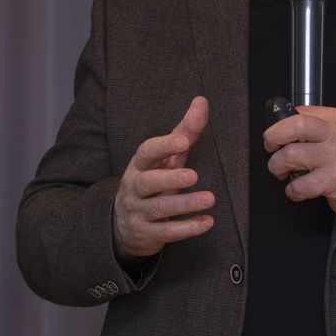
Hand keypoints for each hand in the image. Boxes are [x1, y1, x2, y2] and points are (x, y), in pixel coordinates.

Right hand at [112, 97, 215, 258]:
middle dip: (170, 179)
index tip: (183, 140)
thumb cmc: (153, 182)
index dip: (163, 146)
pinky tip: (207, 223)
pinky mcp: (147, 234)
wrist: (125, 224)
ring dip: (184, 204)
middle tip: (194, 176)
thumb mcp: (166, 158)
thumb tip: (201, 101)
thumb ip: (185, 132)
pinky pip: (165, 233)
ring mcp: (138, 212)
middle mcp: (135, 187)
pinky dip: (187, 229)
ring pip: (158, 209)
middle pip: (147, 182)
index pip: (146, 152)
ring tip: (209, 199)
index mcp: (140, 165)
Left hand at [264, 106, 335, 220]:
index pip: (297, 113)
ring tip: (284, 173)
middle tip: (272, 149)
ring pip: (289, 155)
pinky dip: (292, 191)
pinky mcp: (333, 180)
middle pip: (293, 126)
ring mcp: (334, 157)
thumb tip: (282, 123)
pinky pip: (299, 185)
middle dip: (273, 138)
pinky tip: (298, 190)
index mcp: (332, 119)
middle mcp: (334, 134)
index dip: (278, 126)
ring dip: (278, 168)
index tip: (274, 137)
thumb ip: (313, 125)